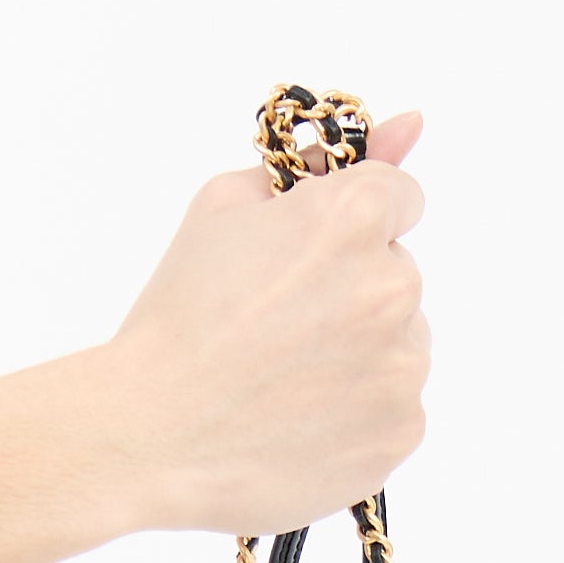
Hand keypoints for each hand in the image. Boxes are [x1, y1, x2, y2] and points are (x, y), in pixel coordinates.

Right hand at [103, 111, 428, 535]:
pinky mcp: (401, 430)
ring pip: (402, 344)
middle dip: (352, 289)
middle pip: (397, 274)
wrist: (154, 436)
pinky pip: (396, 408)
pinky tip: (300, 419)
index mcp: (352, 218)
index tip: (319, 251)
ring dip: (361, 352)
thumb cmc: (180, 319)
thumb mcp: (223, 211)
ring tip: (285, 379)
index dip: (353, 222)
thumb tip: (409, 125)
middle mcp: (392, 287)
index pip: (400, 195)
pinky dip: (360, 413)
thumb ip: (314, 167)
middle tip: (279, 326)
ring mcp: (402, 366)